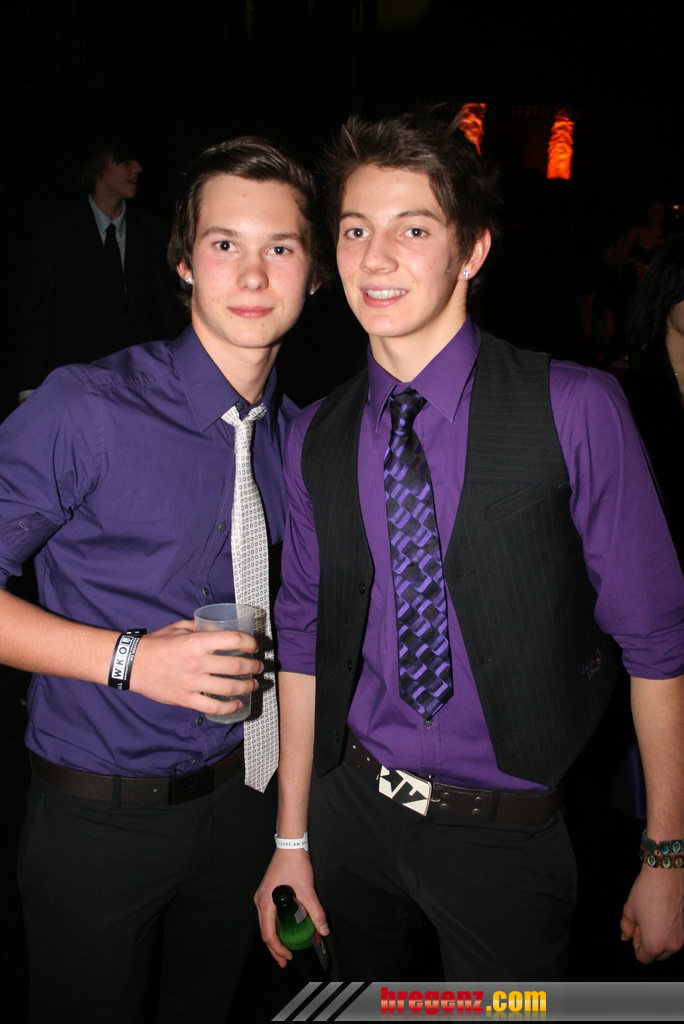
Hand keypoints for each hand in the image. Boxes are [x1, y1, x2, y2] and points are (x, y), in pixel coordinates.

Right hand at [129, 620, 262, 713]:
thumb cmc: (156, 644)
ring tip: (253, 684)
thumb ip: (200, 627)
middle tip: (258, 666)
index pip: (233, 640)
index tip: (255, 646)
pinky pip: (213, 707)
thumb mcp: (179, 627)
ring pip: (229, 687)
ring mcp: (191, 683)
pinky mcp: (185, 699)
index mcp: (196, 641)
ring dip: (246, 686)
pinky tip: (237, 703)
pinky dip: (229, 707)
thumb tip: (219, 628)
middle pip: (236, 665)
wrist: (132, 664)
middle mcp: (196, 662)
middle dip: (253, 666)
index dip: (249, 642)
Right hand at [254, 848, 328, 967]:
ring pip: (265, 924)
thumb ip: (316, 911)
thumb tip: (324, 930)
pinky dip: (275, 927)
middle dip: (275, 949)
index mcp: (266, 903)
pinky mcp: (267, 893)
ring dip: (274, 939)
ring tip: (285, 949)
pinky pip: (268, 916)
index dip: (278, 949)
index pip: (268, 934)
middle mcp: (260, 901)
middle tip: (286, 961)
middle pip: (265, 932)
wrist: (290, 845)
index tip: (289, 956)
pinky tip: (284, 931)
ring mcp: (262, 897)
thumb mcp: (307, 890)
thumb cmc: (294, 863)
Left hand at [620, 863, 683, 962]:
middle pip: (657, 954)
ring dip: (659, 937)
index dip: (635, 944)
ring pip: (667, 946)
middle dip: (648, 942)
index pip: (643, 958)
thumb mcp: (629, 910)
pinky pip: (675, 935)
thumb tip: (625, 936)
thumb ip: (626, 927)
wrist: (667, 875)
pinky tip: (662, 913)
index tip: (635, 930)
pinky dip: (668, 930)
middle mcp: (671, 945)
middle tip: (643, 922)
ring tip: (652, 916)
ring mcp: (681, 937)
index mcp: (654, 944)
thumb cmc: (647, 892)